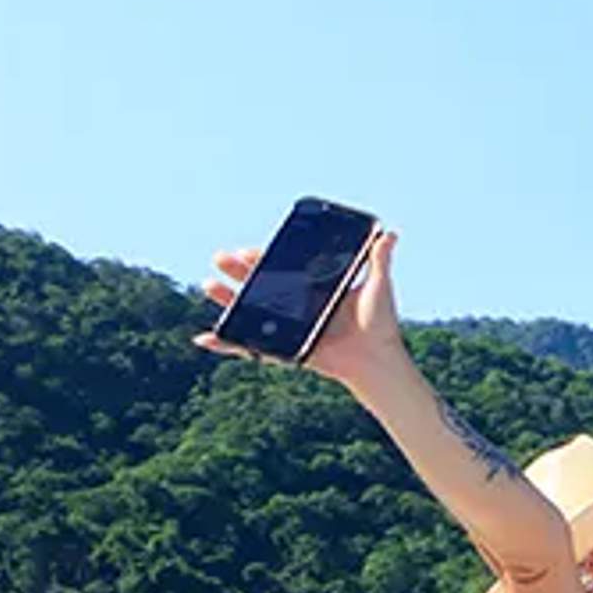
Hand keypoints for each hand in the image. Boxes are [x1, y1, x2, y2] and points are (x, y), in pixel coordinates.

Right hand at [197, 228, 409, 394]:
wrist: (377, 359)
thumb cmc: (381, 324)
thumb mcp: (378, 286)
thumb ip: (378, 260)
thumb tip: (387, 233)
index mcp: (314, 289)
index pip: (281, 269)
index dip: (263, 259)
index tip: (250, 250)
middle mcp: (298, 306)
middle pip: (258, 285)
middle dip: (237, 271)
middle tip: (221, 257)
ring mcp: (288, 328)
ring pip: (248, 310)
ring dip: (225, 298)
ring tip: (209, 285)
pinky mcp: (284, 349)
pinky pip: (249, 347)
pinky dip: (226, 344)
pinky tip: (205, 338)